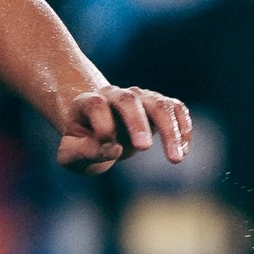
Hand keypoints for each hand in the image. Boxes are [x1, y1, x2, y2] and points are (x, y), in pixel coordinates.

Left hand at [54, 84, 191, 174]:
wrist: (96, 131)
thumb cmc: (82, 145)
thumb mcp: (71, 155)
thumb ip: (80, 152)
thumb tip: (109, 148)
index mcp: (87, 103)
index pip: (96, 105)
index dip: (102, 124)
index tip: (107, 148)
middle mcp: (115, 95)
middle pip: (128, 100)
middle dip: (137, 122)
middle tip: (144, 148)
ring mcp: (139, 97)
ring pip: (159, 104)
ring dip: (170, 130)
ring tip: (175, 159)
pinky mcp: (158, 105)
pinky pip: (176, 109)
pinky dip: (183, 128)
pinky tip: (182, 152)